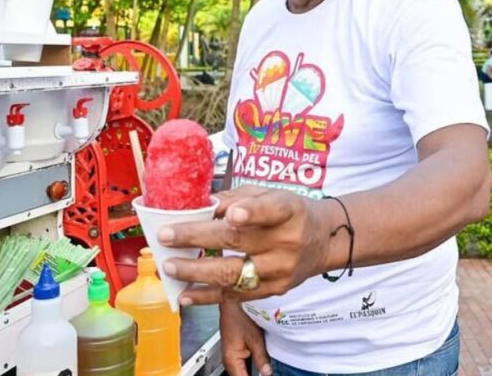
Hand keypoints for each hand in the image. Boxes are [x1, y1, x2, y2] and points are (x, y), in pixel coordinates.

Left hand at [158, 185, 337, 304]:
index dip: (250, 212)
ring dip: (196, 272)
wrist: (323, 241)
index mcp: (288, 210)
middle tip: (167, 236)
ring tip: (170, 266)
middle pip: (239, 241)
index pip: (270, 210)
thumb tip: (199, 203)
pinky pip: (236, 296)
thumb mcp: (270, 194)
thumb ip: (236, 198)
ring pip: (234, 275)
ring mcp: (280, 270)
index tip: (230, 214)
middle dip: (197, 239)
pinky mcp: (273, 291)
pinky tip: (185, 294)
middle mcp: (286, 241)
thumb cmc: (290, 213)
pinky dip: (207, 296)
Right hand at [221, 302, 272, 375]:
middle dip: (256, 374)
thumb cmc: (239, 314)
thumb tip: (267, 373)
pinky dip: (252, 365)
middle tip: (266, 369)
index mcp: (231, 360)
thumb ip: (261, 358)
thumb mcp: (255, 338)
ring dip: (254, 371)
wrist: (232, 301)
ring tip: (264, 366)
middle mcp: (229, 360)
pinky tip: (261, 363)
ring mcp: (232, 355)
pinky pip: (243, 364)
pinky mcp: (236, 350)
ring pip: (243, 371)